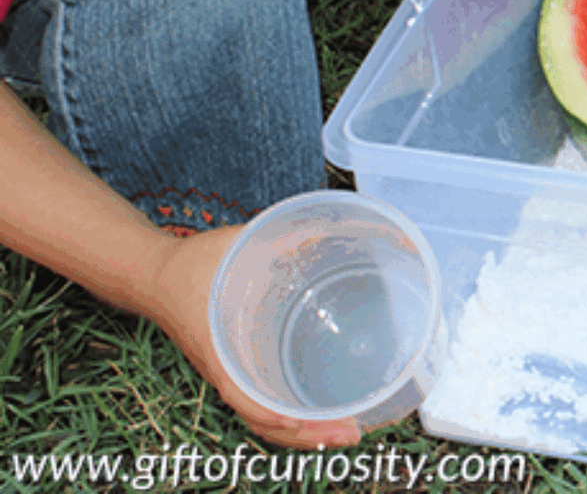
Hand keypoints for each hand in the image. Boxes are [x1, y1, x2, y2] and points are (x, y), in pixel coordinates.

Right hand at [145, 226, 361, 449]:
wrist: (155, 277)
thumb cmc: (192, 264)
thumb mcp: (234, 245)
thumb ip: (278, 238)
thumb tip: (324, 231)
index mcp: (218, 347)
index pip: (242, 393)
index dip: (270, 412)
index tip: (298, 420)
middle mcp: (225, 370)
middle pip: (264, 420)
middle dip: (308, 434)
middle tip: (354, 434)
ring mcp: (230, 375)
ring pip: (266, 419)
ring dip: (304, 432)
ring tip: (346, 430)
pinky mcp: (236, 371)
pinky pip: (264, 405)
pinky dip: (290, 416)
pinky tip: (319, 411)